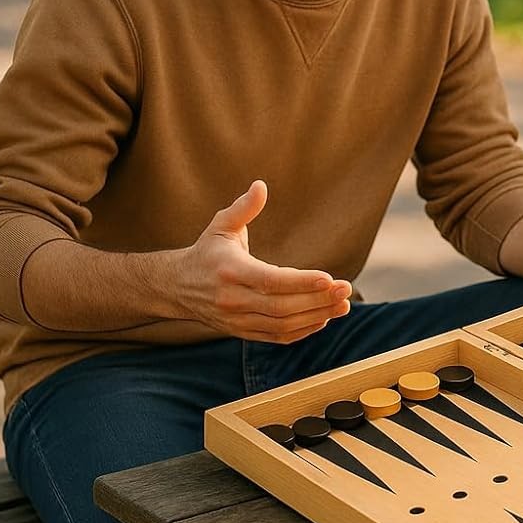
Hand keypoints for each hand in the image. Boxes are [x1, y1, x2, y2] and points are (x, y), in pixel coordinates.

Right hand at [175, 180, 351, 342]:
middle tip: (346, 290)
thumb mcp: (220, 225)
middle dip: (317, 300)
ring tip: (343, 305)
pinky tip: (324, 318)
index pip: (270, 281)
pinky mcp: (242, 332)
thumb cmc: (206, 252)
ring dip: (316, 316)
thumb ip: (243, 208)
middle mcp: (232, 299)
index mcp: (229, 270)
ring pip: (282, 324)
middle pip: (281, 306)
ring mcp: (237, 320)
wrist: (176, 287)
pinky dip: (303, 330)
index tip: (328, 278)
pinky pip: (277, 337)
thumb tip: (261, 185)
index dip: (300, 282)